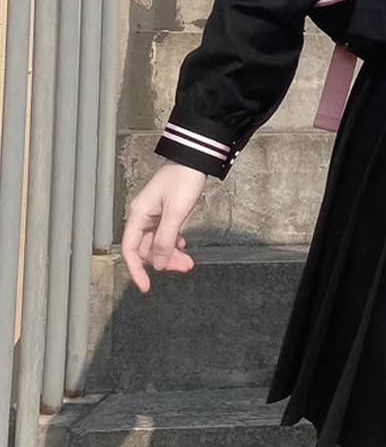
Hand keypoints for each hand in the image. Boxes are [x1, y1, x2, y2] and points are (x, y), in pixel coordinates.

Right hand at [121, 161, 207, 292]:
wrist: (195, 159)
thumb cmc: (184, 180)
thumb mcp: (176, 212)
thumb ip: (166, 239)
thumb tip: (159, 264)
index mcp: (139, 215)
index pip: (130, 250)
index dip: (137, 270)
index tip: (146, 287)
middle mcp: (142, 216)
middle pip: (146, 248)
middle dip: (163, 261)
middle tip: (185, 268)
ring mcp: (154, 214)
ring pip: (157, 242)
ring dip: (172, 253)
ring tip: (189, 262)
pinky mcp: (165, 211)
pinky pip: (165, 233)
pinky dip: (174, 241)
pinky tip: (184, 243)